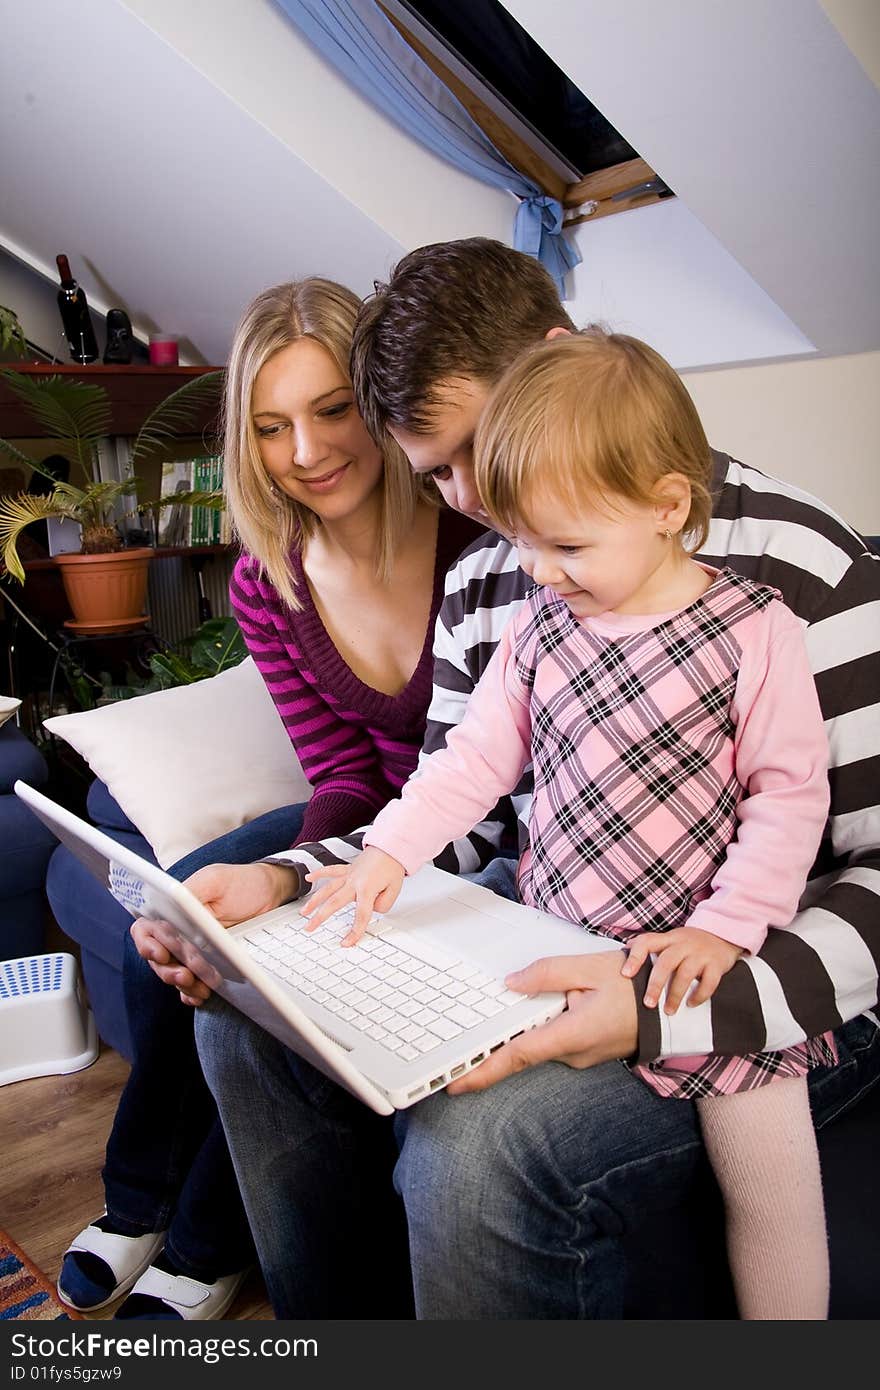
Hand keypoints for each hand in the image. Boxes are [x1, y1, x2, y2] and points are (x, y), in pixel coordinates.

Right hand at [131, 860, 300, 1005]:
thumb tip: (172, 907)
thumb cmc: (241, 883)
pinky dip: (192, 994)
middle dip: (166, 971)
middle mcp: (178, 933)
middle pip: (157, 959)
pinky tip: (200, 996)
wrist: (271, 896)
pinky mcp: (209, 966)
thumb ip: (192, 891)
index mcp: (173, 910)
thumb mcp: (216, 879)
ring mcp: (192, 952)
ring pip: (174, 975)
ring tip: (199, 987)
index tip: (161, 953)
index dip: (146, 944)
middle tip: (185, 975)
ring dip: (182, 985)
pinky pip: (192, 986)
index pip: (145, 930)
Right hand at [300, 847, 404, 944]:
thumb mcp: (395, 889)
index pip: (361, 915)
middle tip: (309, 928)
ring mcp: (349, 875)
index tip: (346, 942)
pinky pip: (330, 870)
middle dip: (320, 917)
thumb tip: (372, 910)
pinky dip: (319, 873)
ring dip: (314, 900)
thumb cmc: (393, 865)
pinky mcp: (347, 868)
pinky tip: (308, 878)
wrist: (391, 846)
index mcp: (367, 889)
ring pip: (327, 888)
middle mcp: (354, 882)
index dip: (354, 931)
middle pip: (334, 902)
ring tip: (304, 912)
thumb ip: (384, 904)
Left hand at [446, 951, 636, 1094]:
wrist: (674, 1009)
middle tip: (484, 1022)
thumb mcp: (589, 969)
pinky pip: (558, 1039)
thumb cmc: (635, 988)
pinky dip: (550, 1024)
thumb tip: (512, 984)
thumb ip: (547, 975)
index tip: (455, 1084)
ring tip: (548, 998)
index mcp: (571, 1035)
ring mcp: (581, 1056)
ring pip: (543, 1039)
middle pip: (525, 1046)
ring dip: (536, 1022)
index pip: (516, 1057)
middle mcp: (573, 1053)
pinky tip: (560, 1003)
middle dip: (506, 1034)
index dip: (482, 1072)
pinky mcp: (586, 1052)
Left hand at [620, 926, 743, 1012]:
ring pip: (685, 974)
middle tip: (648, 1004)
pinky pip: (709, 982)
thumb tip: (626, 948)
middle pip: (666, 962)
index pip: (647, 942)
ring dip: (676, 995)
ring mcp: (701, 953)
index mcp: (669, 938)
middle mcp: (683, 944)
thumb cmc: (690, 942)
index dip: (635, 957)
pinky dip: (699, 995)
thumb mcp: (670, 938)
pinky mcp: (717, 964)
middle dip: (655, 985)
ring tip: (668, 1010)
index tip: (625, 974)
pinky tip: (691, 1003)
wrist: (723, 932)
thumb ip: (651, 943)